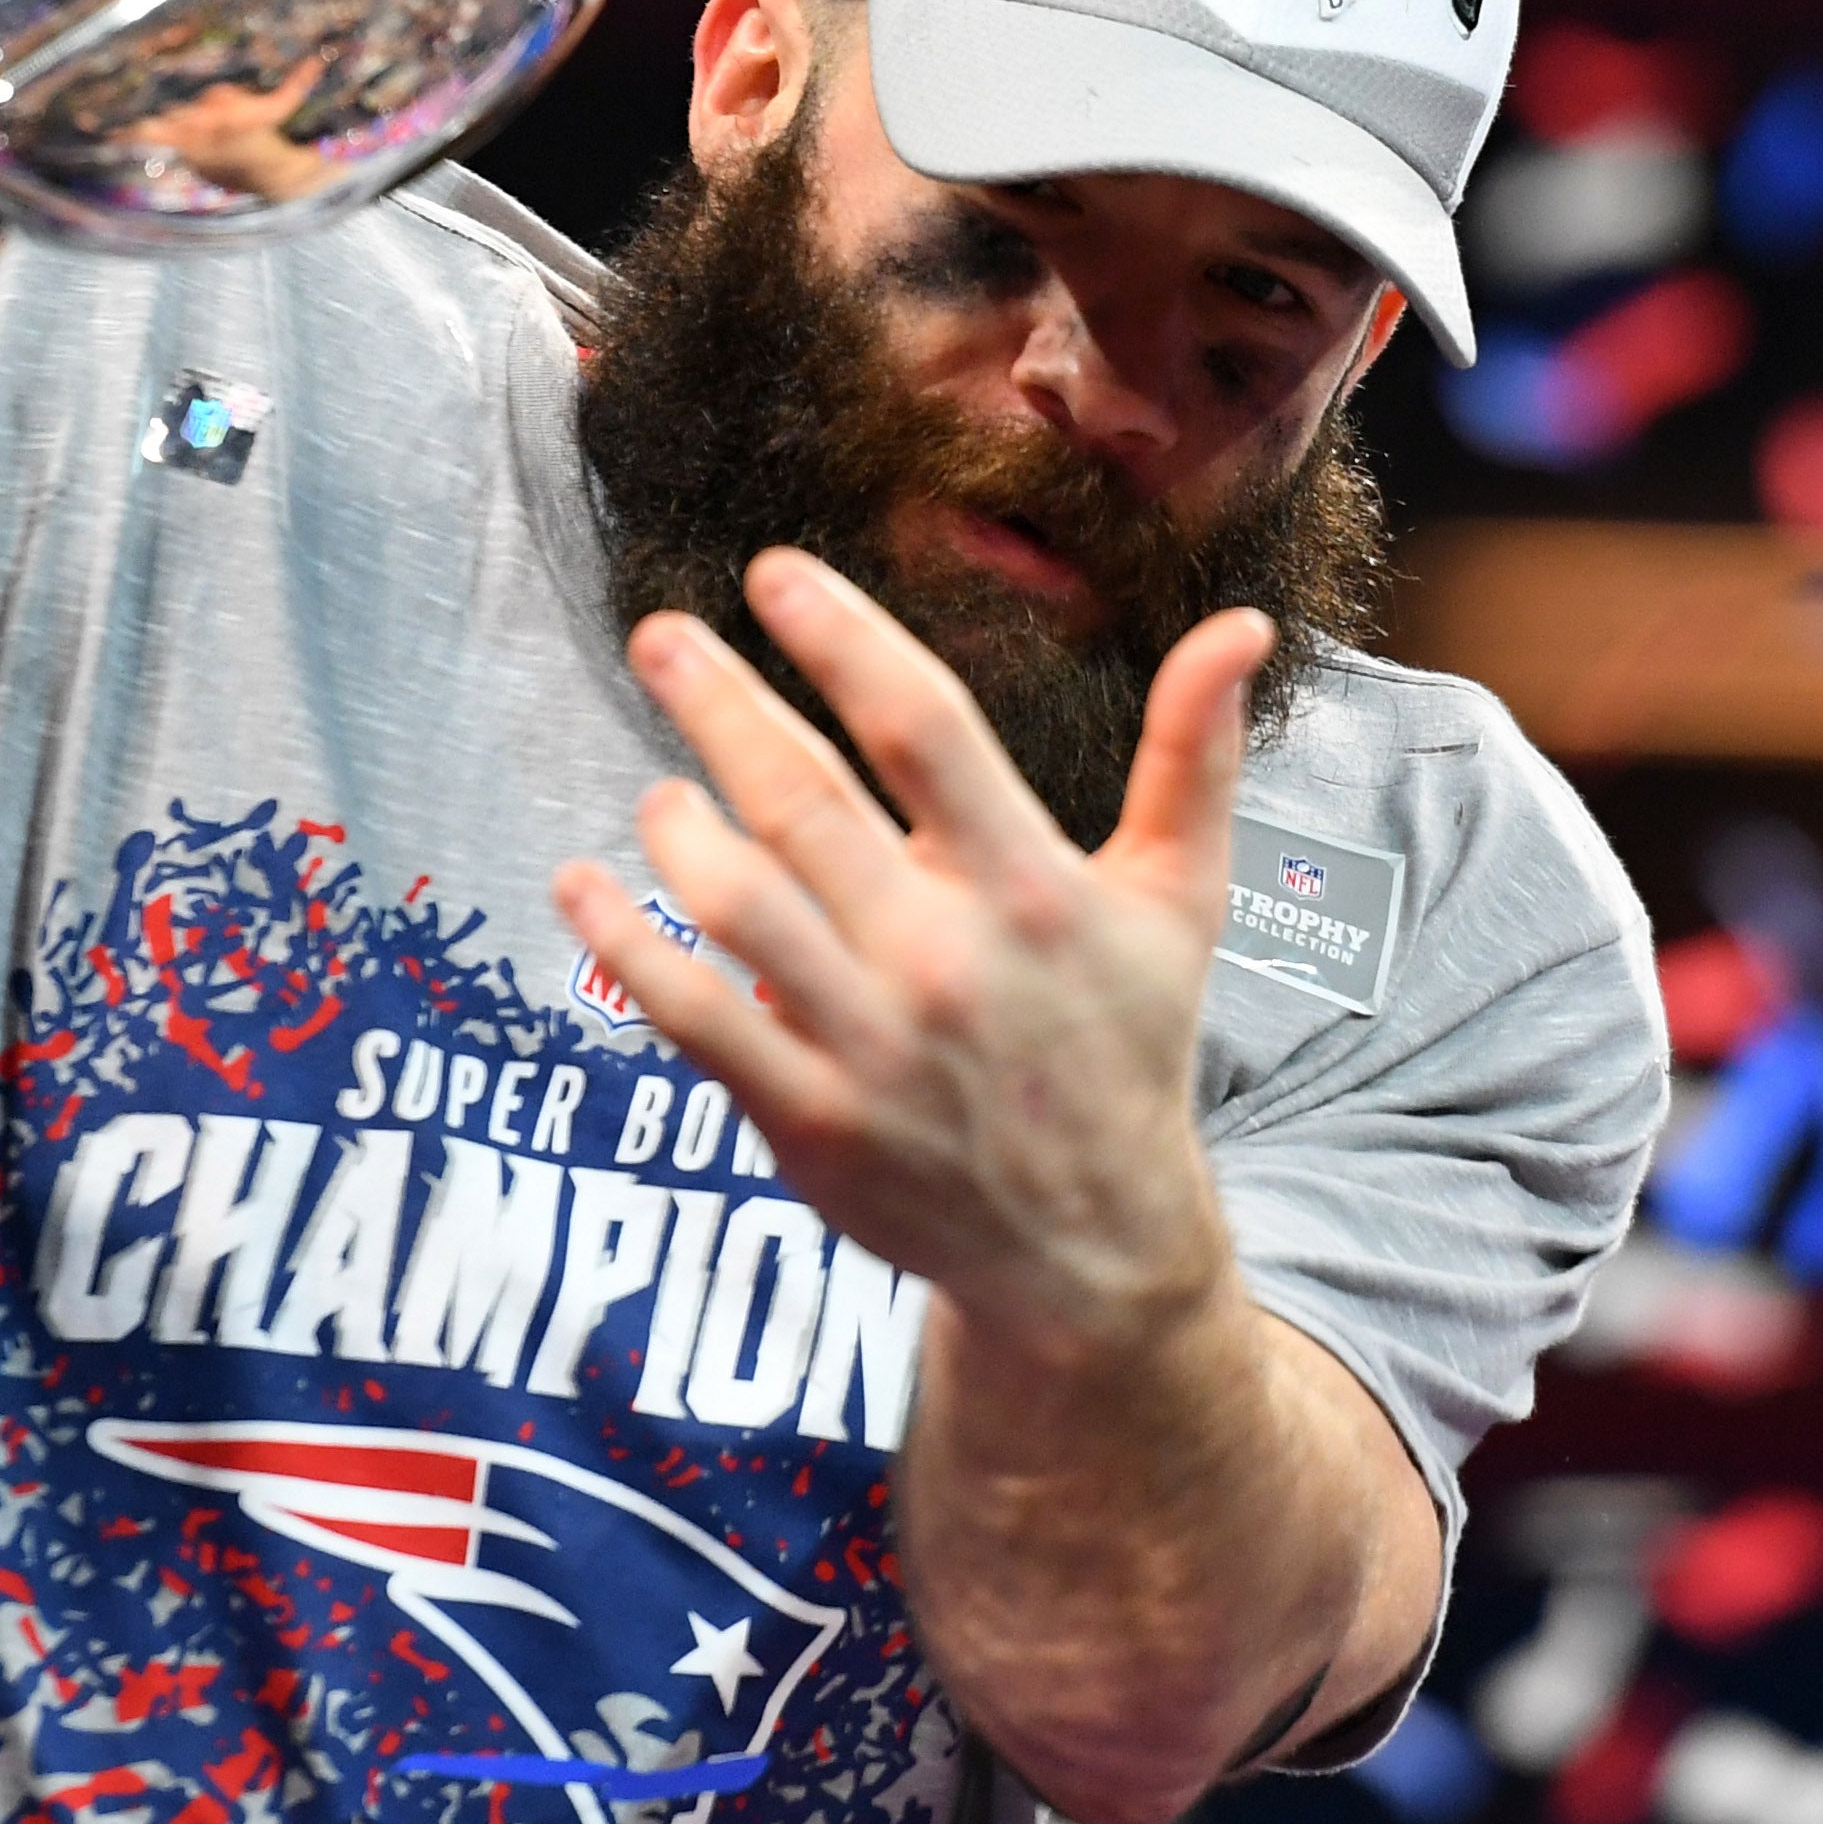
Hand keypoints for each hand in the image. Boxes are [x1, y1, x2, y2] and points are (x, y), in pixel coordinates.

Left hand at [549, 548, 1271, 1369]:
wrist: (1092, 1251)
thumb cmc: (1123, 1047)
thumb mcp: (1179, 903)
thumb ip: (1197, 756)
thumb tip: (1243, 625)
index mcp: (1030, 887)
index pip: (922, 727)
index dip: (841, 638)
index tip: (773, 572)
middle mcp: (945, 957)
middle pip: (804, 800)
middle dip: (719, 702)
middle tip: (660, 634)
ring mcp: (870, 1043)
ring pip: (737, 902)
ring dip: (675, 826)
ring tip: (658, 788)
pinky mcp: (808, 1119)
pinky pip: (693, 1015)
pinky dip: (624, 945)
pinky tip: (579, 885)